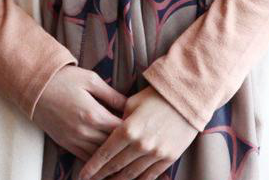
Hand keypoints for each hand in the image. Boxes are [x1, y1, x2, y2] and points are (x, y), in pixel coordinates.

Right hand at [32, 63, 128, 163]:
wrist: (35, 86)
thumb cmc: (64, 78)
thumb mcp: (91, 80)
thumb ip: (111, 95)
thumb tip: (130, 105)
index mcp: (93, 114)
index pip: (121, 130)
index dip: (134, 130)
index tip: (143, 127)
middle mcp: (84, 132)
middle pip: (112, 145)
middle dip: (126, 144)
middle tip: (138, 141)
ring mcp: (74, 140)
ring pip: (100, 156)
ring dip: (113, 155)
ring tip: (126, 153)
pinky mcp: (65, 144)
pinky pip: (86, 158)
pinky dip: (97, 160)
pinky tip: (107, 159)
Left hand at [77, 85, 198, 179]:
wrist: (186, 98)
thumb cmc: (156, 96)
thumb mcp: (131, 103)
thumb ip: (118, 119)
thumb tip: (108, 131)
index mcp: (128, 129)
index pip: (105, 153)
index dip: (92, 166)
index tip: (82, 174)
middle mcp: (140, 145)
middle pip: (116, 167)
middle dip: (101, 175)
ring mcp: (155, 154)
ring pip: (131, 175)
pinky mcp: (168, 158)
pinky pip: (149, 176)